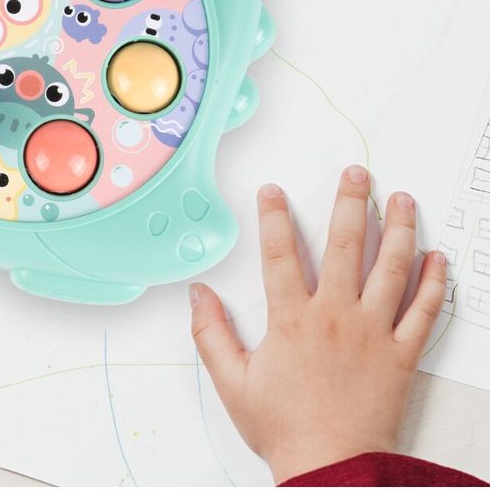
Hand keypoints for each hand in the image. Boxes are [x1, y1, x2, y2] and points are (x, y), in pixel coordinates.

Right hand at [190, 166, 446, 483]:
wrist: (332, 470)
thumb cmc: (284, 428)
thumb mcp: (232, 381)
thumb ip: (211, 334)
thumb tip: (198, 295)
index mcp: (292, 319)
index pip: (280, 253)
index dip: (274, 216)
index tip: (274, 190)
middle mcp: (336, 316)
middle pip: (345, 246)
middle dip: (351, 203)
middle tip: (358, 174)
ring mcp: (373, 333)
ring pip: (391, 269)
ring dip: (398, 229)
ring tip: (403, 201)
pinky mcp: (402, 356)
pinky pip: (423, 313)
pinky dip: (433, 284)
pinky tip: (438, 259)